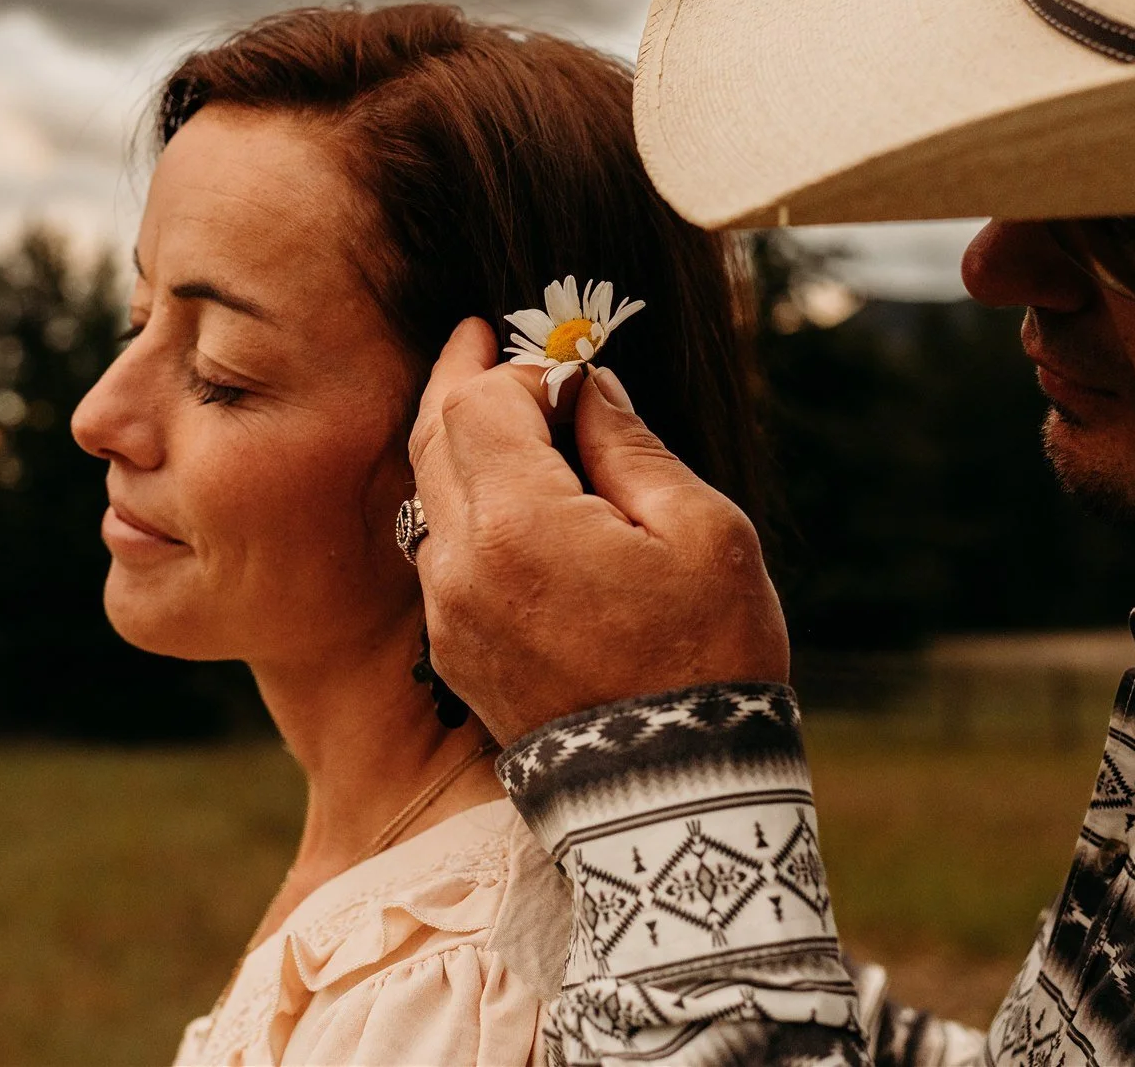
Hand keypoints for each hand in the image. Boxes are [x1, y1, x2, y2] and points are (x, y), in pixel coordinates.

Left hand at [407, 318, 788, 744]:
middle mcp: (460, 565)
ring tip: (496, 403)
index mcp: (517, 526)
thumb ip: (630, 445)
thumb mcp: (701, 531)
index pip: (481, 403)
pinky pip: (439, 549)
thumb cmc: (706, 660)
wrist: (673, 798)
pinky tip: (501, 486)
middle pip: (435, 438)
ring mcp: (447, 613)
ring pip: (428, 493)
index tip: (558, 352)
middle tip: (482, 335)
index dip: (518, 365)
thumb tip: (587, 386)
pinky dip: (462, 501)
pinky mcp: (453, 650)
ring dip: (458, 440)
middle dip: (463, 380)